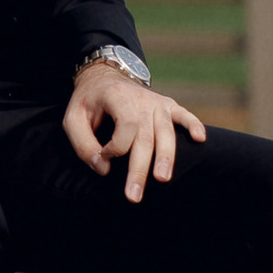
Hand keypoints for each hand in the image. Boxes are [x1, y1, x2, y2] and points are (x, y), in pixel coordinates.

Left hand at [63, 65, 205, 200]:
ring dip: (166, 156)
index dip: (116, 147)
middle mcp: (140, 99)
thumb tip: (104, 168)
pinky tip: (200, 139)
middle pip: (145, 137)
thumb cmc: (88, 102)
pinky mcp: (167, 105)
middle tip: (134, 196)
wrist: (104, 76)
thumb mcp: (72, 118)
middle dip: (140, 168)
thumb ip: (83, 144)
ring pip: (166, 132)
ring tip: (162, 179)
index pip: (126, 126)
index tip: (105, 157)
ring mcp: (156, 102)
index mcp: (116, 96)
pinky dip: (193, 125)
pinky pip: (184, 115)